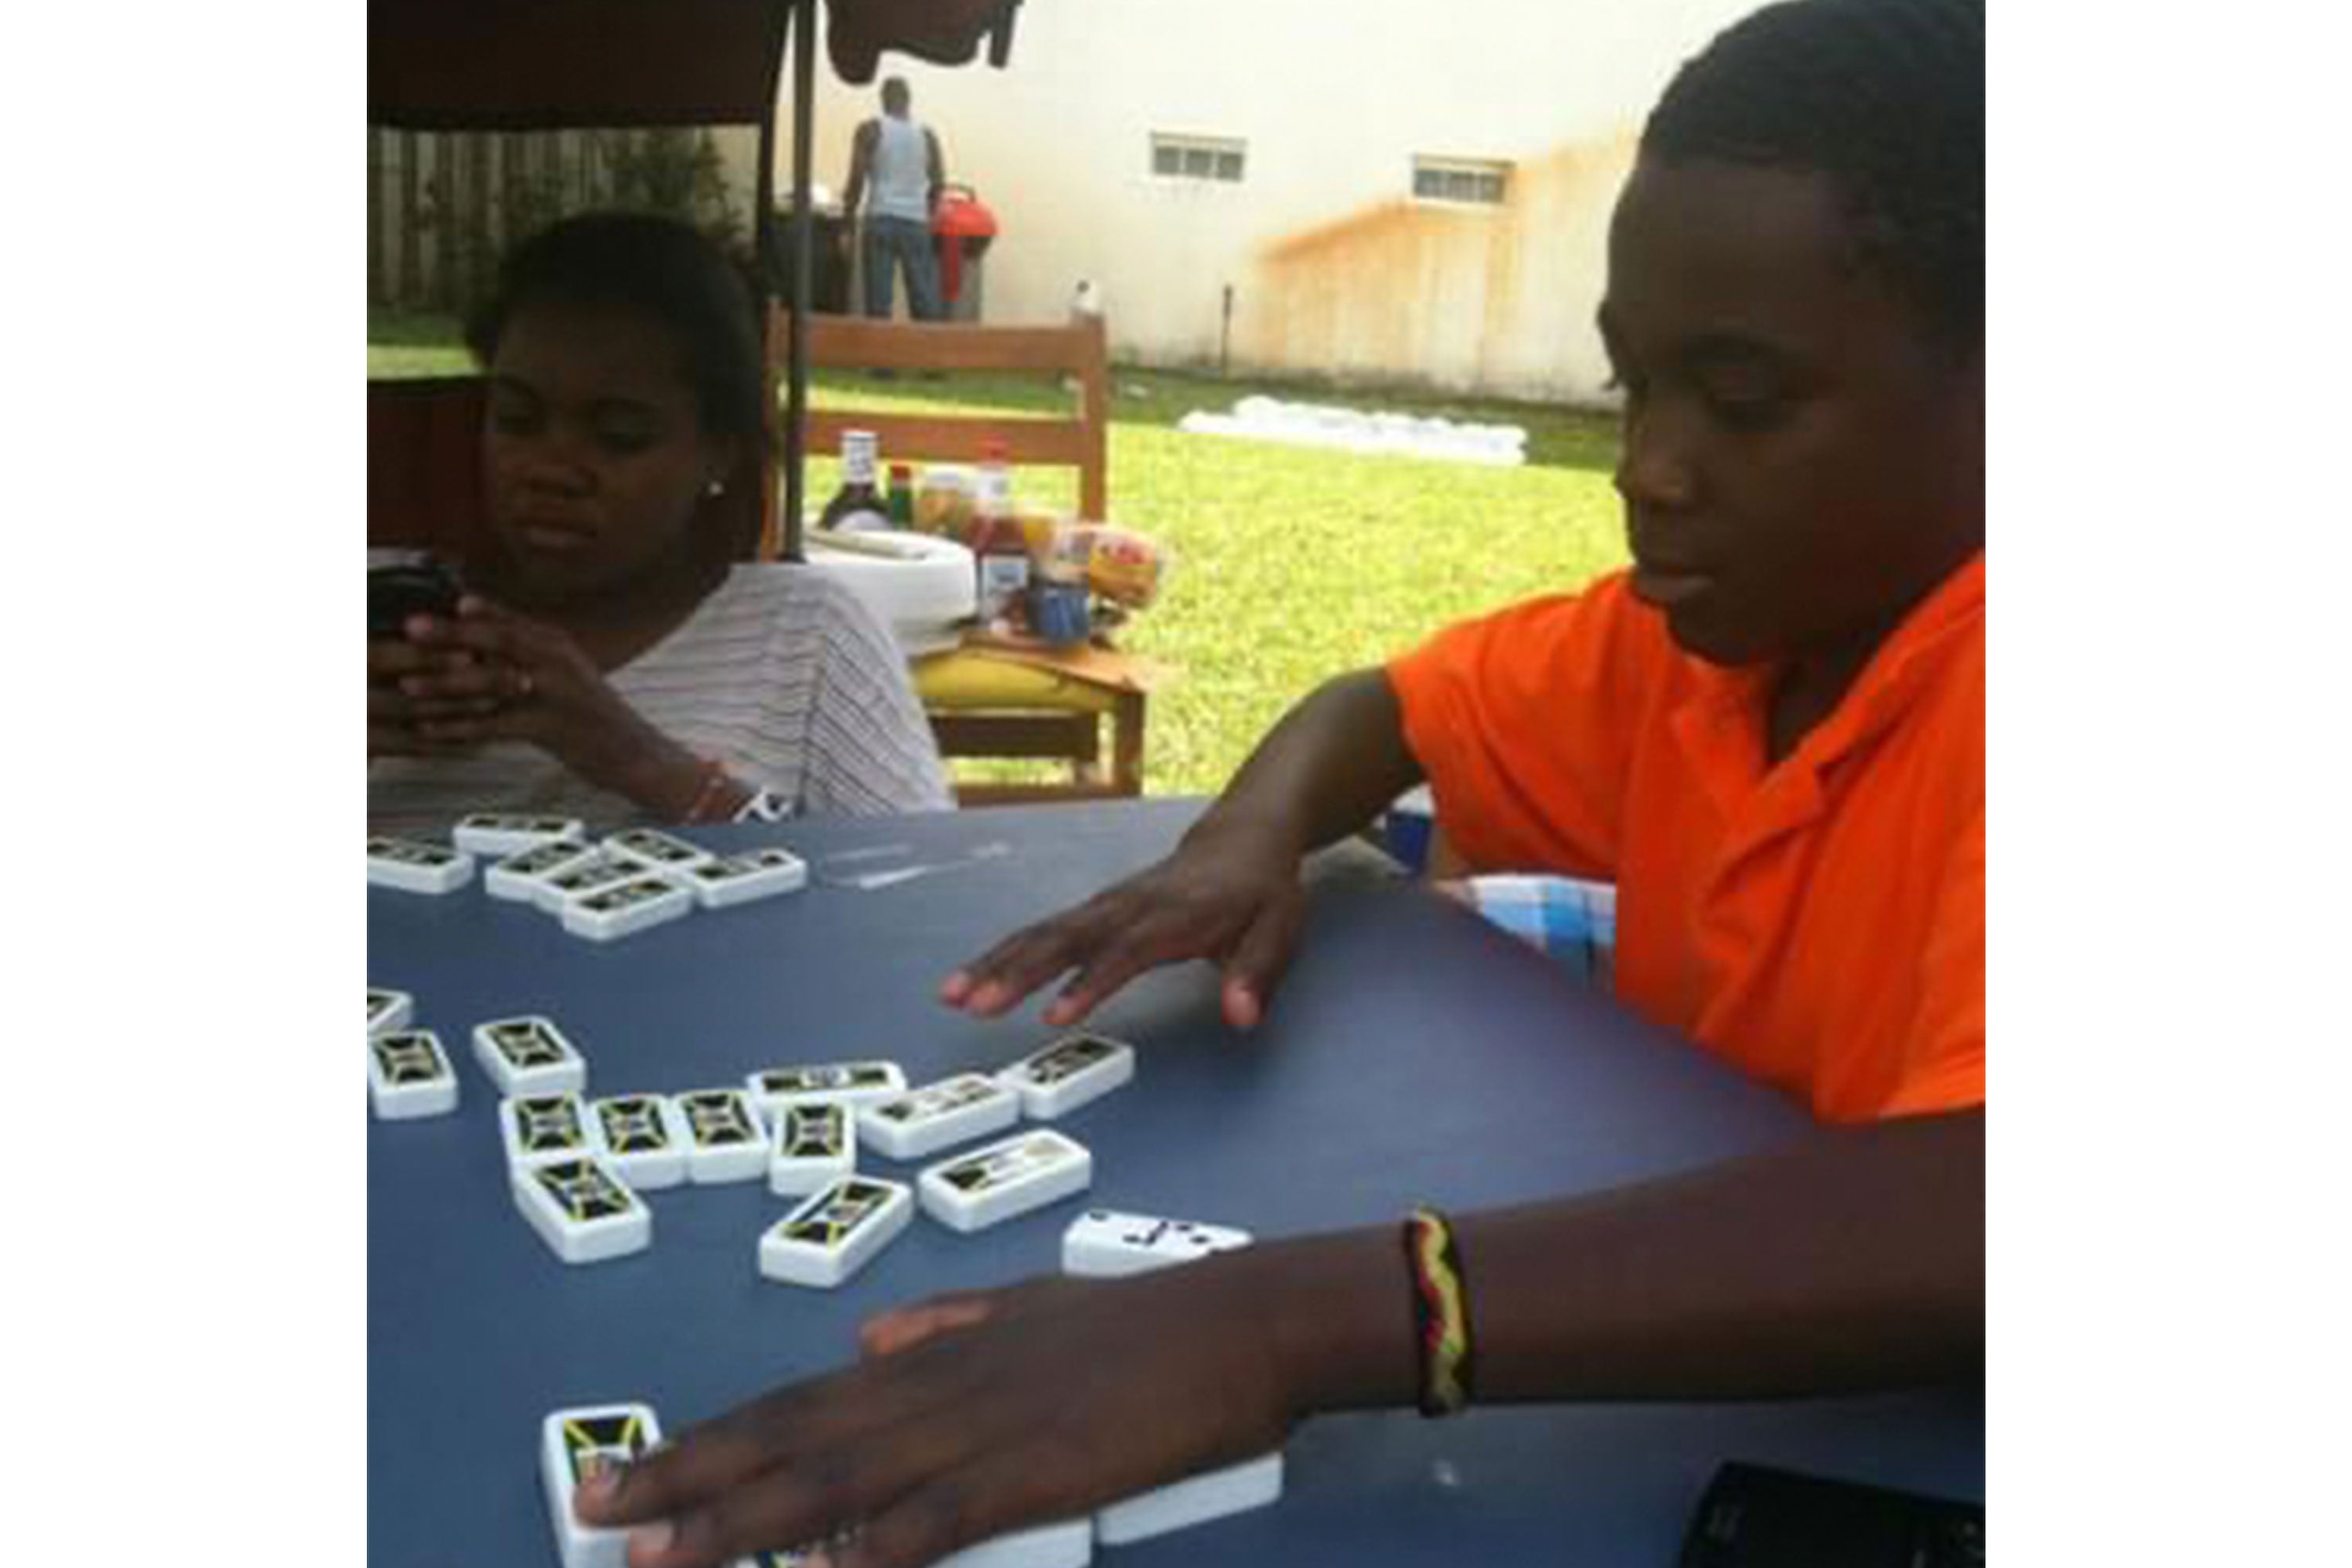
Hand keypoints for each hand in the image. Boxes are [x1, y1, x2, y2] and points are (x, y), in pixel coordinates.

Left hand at [394, 596, 676, 793]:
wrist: (635, 754)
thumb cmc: (592, 717)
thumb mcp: (565, 676)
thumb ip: (528, 656)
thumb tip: (482, 647)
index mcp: (557, 644)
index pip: (509, 619)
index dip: (474, 609)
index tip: (440, 598)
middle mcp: (557, 661)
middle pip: (497, 641)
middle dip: (451, 634)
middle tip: (413, 628)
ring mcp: (555, 694)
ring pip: (491, 684)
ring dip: (445, 684)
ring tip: (410, 685)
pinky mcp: (551, 728)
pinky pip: (496, 726)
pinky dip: (461, 729)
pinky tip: (433, 731)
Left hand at [572, 1261, 1294, 1567]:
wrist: (1242, 1319)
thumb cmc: (1143, 1321)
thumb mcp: (1029, 1304)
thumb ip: (948, 1323)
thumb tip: (870, 1343)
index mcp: (932, 1354)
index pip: (793, 1403)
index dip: (704, 1440)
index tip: (623, 1473)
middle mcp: (936, 1385)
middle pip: (789, 1438)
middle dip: (685, 1480)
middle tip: (592, 1510)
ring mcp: (984, 1426)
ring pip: (839, 1478)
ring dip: (742, 1520)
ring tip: (659, 1554)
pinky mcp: (1039, 1470)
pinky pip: (939, 1518)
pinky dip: (872, 1549)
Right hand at [939, 820, 1306, 1030]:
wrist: (1243, 836)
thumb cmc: (1260, 891)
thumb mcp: (1279, 929)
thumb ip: (1256, 974)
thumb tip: (1240, 1016)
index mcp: (1174, 914)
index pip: (1124, 951)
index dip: (1088, 982)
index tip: (1053, 1016)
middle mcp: (1131, 906)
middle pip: (1066, 938)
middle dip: (1017, 972)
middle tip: (974, 1004)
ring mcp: (1107, 905)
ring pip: (1044, 933)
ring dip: (996, 963)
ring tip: (953, 995)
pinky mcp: (1094, 911)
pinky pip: (1043, 932)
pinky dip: (1004, 954)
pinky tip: (972, 980)